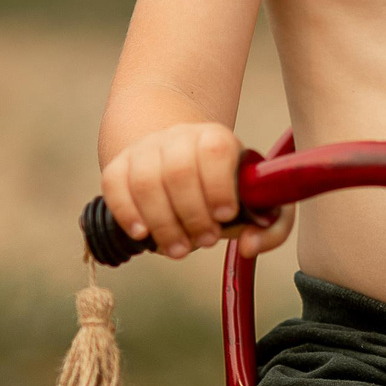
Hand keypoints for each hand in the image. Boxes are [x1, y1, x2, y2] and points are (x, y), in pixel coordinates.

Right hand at [99, 122, 295, 260]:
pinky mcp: (119, 165)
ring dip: (163, 222)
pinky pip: (115, 185)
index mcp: (216, 138)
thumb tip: (250, 245)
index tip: (225, 216)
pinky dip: (126, 212)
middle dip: (192, 214)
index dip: (218, 185)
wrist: (176, 157)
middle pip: (179, 170)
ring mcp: (145, 149)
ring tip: (178, 249)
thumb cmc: (221, 188)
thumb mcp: (255, 200)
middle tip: (204, 241)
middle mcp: (178, 137)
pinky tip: (142, 234)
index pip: (215, 150)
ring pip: (146, 181)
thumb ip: (271, 226)